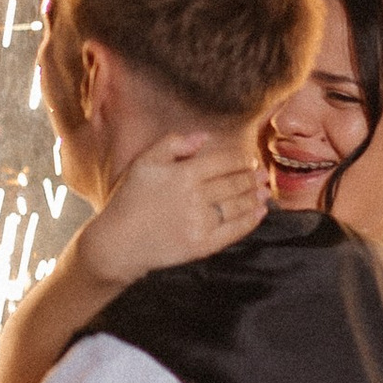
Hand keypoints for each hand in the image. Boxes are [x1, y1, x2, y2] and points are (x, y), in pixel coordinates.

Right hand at [78, 131, 265, 292]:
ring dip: (255, 196)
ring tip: (264, 190)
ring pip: (238, 205)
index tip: (250, 159)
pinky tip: (259, 212)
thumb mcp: (144, 162)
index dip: (241, 159)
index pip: (224, 161)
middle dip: (252, 177)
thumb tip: (204, 137)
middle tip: (263, 174)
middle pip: (234, 182)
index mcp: (184, 173)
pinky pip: (234, 231)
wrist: (118, 242)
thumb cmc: (129, 199)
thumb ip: (173, 143)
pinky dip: (251, 220)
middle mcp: (196, 197)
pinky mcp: (202, 245)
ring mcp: (200, 223)